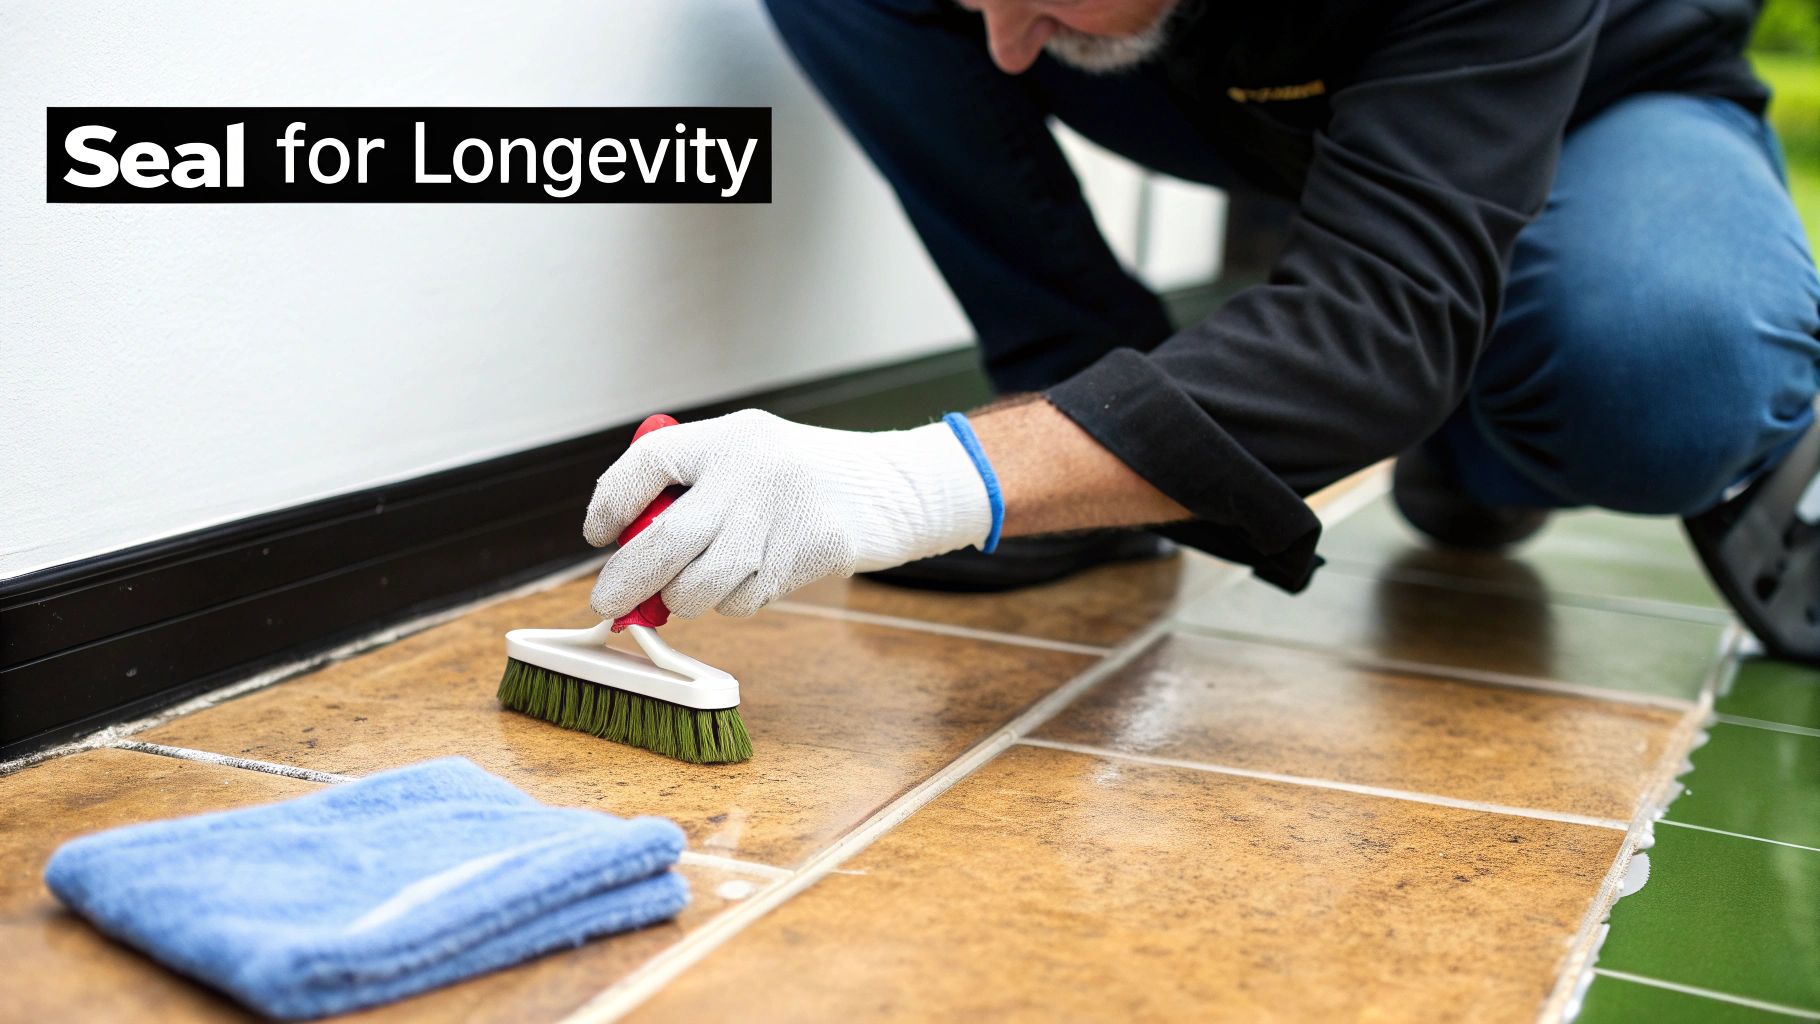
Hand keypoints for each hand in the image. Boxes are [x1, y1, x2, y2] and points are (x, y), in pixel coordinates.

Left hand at [583, 409, 993, 618]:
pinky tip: (756, 575)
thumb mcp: (747, 455)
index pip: (648, 462)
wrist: (889, 487)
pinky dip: (735, 601)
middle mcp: (750, 471)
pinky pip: (743, 600)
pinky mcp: (807, 554)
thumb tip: (624, 546)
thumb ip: (691, 487)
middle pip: (664, 541)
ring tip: (696, 585)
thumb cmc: (801, 478)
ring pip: (700, 585)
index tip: (598, 534)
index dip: (611, 502)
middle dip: (627, 582)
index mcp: (728, 437)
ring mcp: (780, 515)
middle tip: (609, 602)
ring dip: (686, 599)